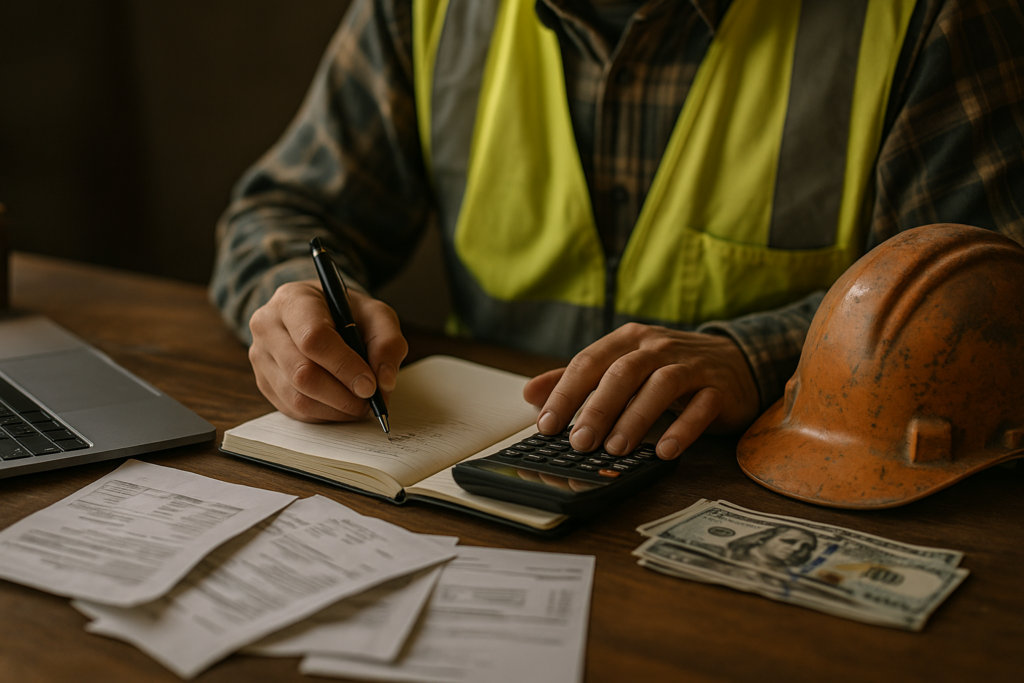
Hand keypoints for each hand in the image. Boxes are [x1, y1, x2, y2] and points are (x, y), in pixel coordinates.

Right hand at [247, 279, 407, 421]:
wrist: (317, 313)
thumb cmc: (345, 311)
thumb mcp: (375, 314)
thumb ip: (387, 342)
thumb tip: (384, 382)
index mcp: (293, 300)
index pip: (313, 339)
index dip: (345, 367)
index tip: (370, 385)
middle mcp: (267, 327)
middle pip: (302, 373)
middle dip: (342, 395)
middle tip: (369, 401)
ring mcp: (260, 356)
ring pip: (296, 397)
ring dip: (335, 409)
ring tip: (359, 405)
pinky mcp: (263, 382)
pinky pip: (292, 410)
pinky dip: (323, 415)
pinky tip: (341, 406)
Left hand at [522, 323, 759, 458]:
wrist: (736, 360)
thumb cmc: (668, 367)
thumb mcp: (621, 366)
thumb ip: (578, 379)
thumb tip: (530, 393)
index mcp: (628, 340)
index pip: (589, 362)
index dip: (565, 393)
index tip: (546, 425)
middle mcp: (657, 347)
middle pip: (623, 373)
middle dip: (597, 408)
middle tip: (579, 442)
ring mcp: (691, 366)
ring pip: (660, 386)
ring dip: (635, 418)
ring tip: (616, 450)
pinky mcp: (718, 388)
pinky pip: (700, 407)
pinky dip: (683, 429)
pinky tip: (665, 451)